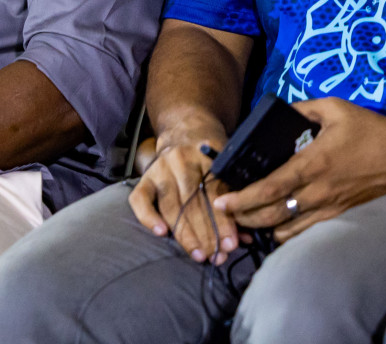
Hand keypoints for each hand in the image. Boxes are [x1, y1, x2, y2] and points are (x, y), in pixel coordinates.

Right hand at [128, 120, 236, 264]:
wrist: (185, 128)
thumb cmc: (211, 154)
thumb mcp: (226, 166)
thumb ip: (234, 198)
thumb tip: (244, 237)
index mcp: (205, 155)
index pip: (214, 193)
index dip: (223, 221)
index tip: (231, 244)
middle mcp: (180, 160)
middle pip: (193, 203)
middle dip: (207, 234)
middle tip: (217, 256)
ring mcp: (160, 168)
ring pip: (171, 206)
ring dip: (186, 234)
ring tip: (198, 255)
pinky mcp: (145, 176)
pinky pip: (141, 199)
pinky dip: (148, 217)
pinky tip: (162, 233)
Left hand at [214, 97, 385, 242]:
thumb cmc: (371, 130)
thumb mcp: (333, 108)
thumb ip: (302, 108)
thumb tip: (279, 110)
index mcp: (312, 164)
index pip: (269, 188)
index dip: (242, 199)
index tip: (221, 202)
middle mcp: (317, 192)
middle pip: (271, 215)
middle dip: (243, 217)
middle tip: (225, 214)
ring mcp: (329, 208)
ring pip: (286, 229)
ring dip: (263, 227)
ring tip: (245, 219)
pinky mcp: (340, 217)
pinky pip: (306, 232)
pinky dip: (286, 232)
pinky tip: (276, 224)